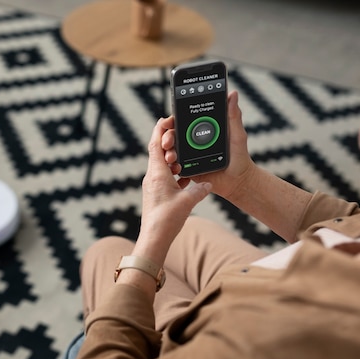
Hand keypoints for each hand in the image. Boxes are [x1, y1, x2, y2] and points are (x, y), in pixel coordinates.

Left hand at [135, 118, 211, 264]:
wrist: (154, 238)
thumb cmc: (167, 219)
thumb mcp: (188, 201)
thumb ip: (200, 189)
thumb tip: (207, 184)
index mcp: (157, 173)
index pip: (155, 143)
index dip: (160, 129)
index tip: (168, 119)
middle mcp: (152, 176)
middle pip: (158, 151)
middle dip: (169, 141)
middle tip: (180, 135)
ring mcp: (152, 186)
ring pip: (162, 165)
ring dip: (172, 158)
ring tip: (185, 156)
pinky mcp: (155, 194)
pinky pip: (164, 177)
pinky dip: (174, 173)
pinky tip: (185, 177)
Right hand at [163, 91, 257, 200]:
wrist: (237, 181)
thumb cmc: (239, 156)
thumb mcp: (237, 135)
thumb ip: (233, 116)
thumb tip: (232, 94)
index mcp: (202, 129)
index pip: (183, 120)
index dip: (172, 120)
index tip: (167, 121)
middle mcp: (192, 140)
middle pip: (173, 134)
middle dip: (166, 136)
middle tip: (168, 141)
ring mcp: (188, 155)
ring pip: (171, 150)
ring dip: (167, 151)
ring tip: (171, 156)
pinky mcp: (187, 168)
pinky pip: (175, 165)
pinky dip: (171, 165)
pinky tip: (175, 166)